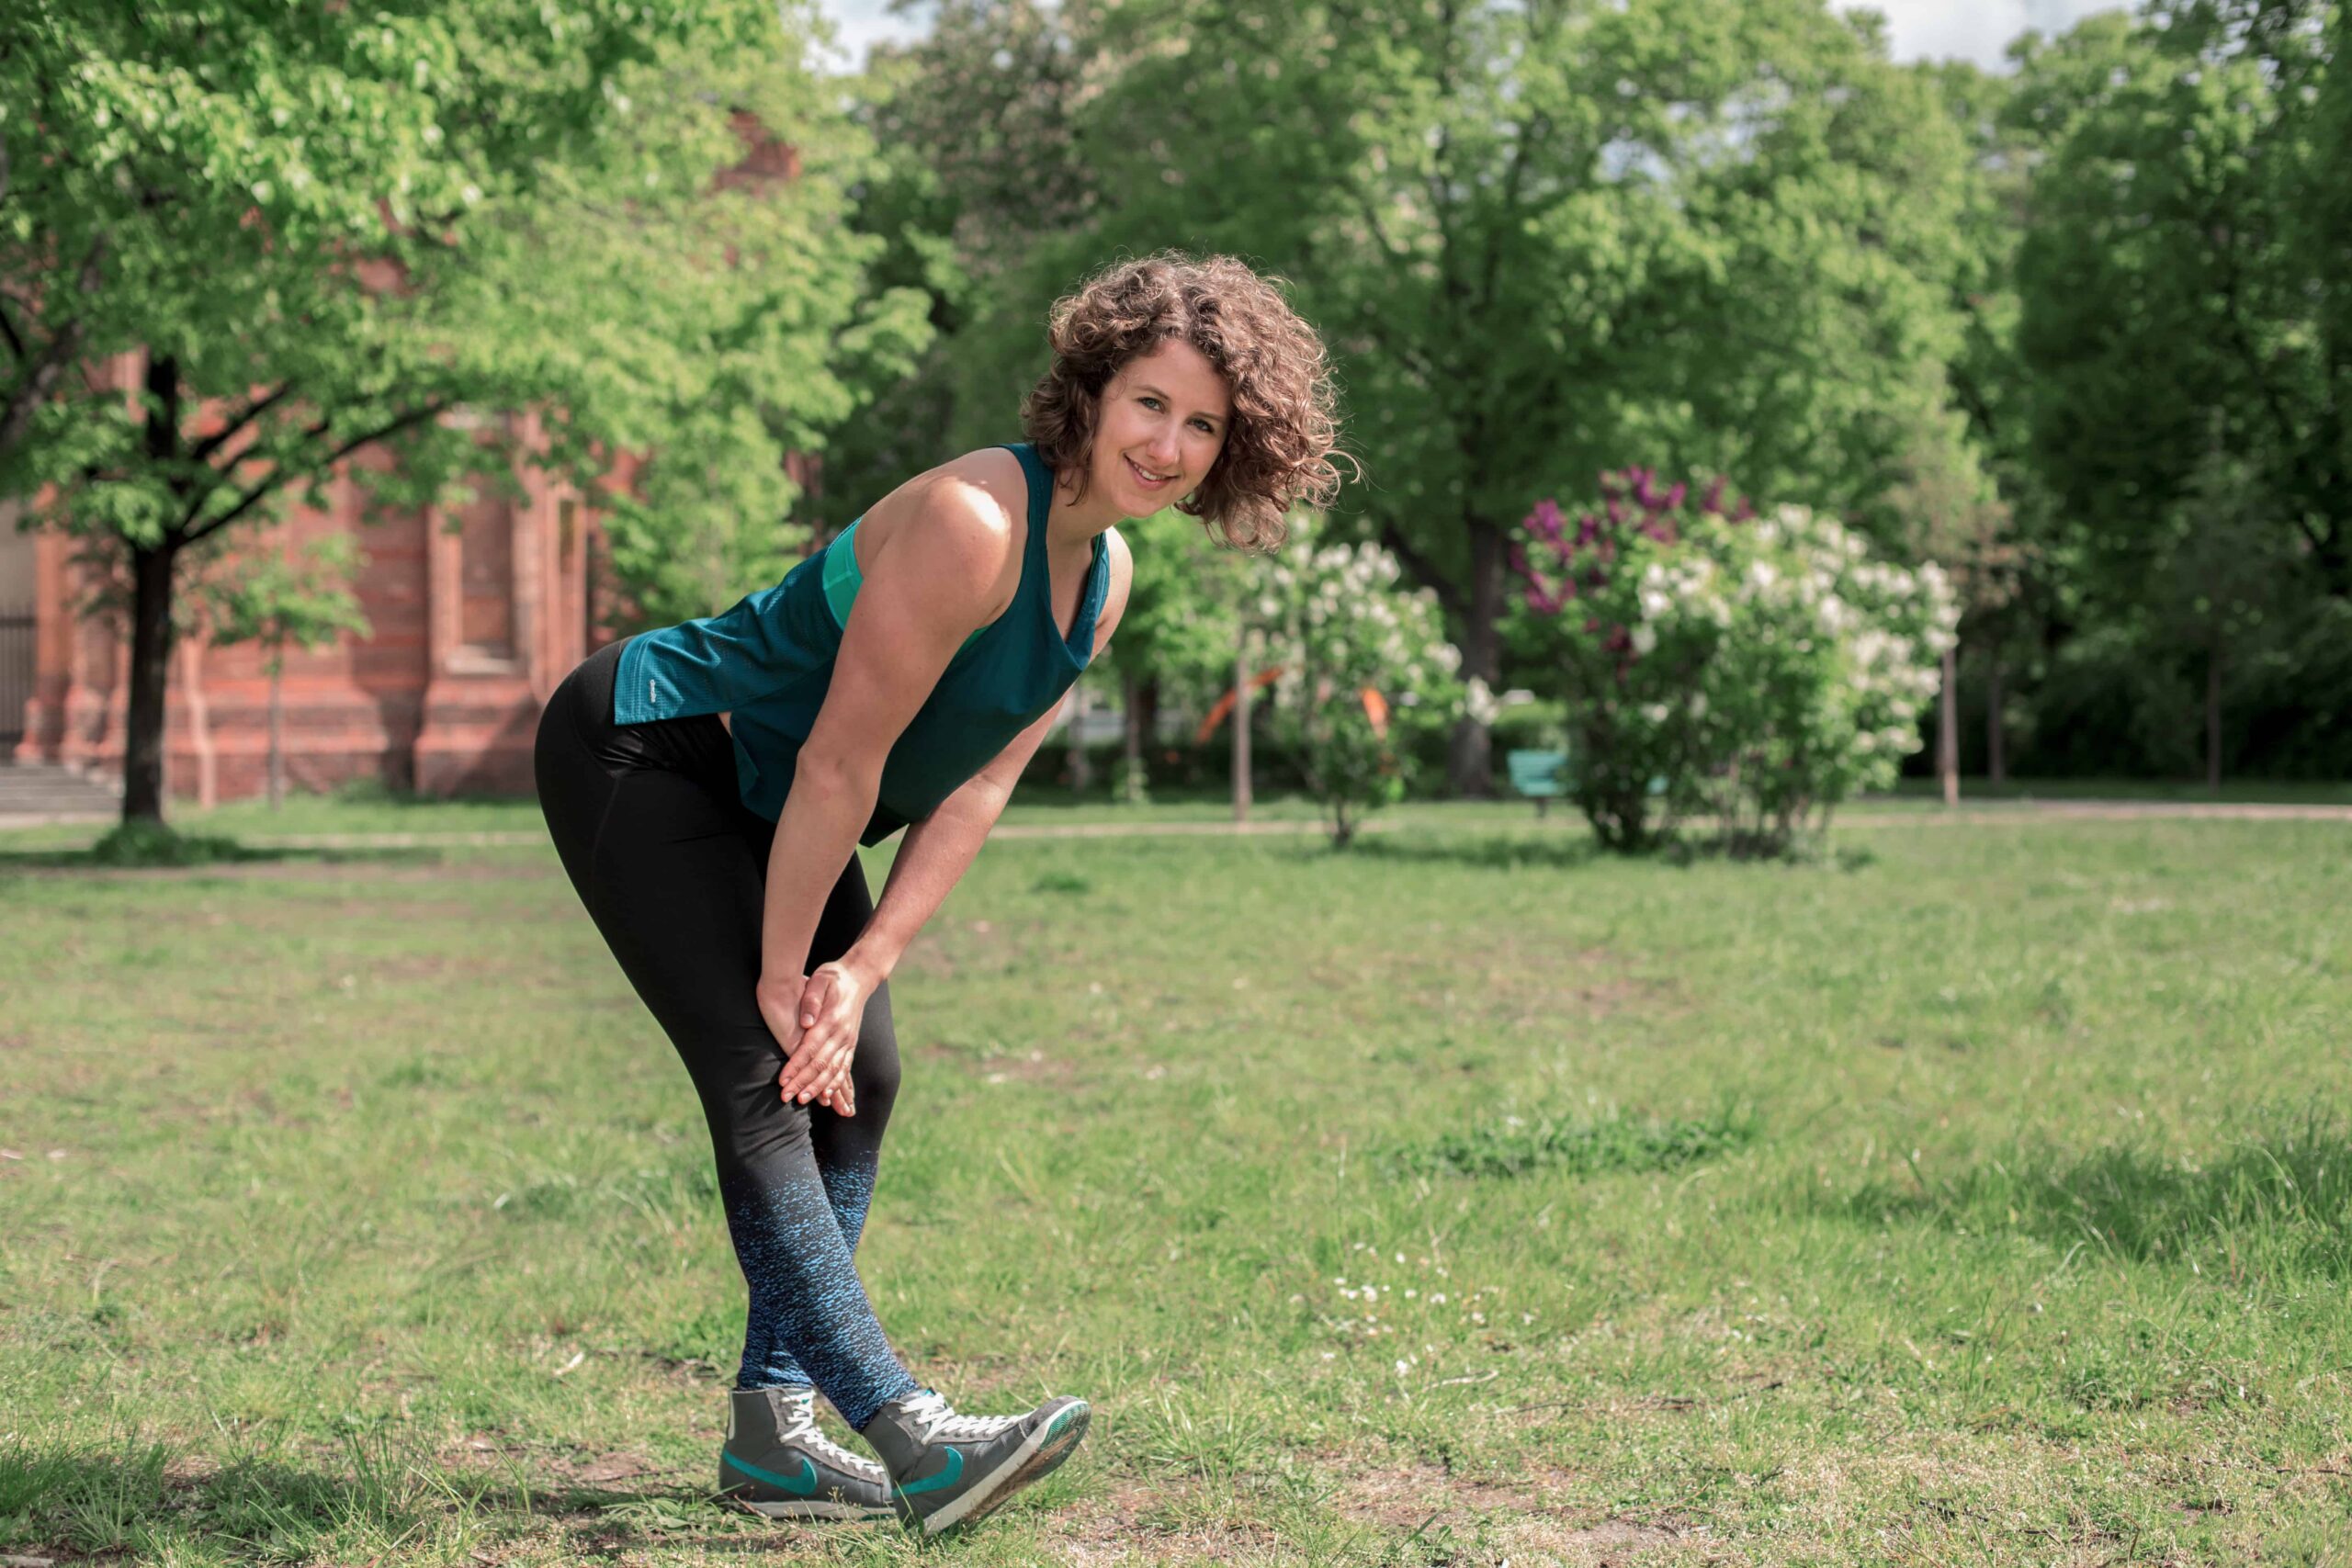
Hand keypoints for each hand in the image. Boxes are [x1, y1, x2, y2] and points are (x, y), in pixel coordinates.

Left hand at [762, 955, 880, 1114]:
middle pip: (821, 1065)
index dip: (796, 1067)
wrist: (859, 976)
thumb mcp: (820, 979)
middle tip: (786, 1097)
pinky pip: (845, 1068)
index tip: (782, 1080)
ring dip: (819, 1088)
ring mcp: (849, 1040)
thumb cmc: (833, 977)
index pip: (810, 1049)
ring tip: (804, 1100)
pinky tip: (828, 1097)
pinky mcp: (851, 1044)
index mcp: (832, 1020)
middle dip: (803, 1083)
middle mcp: (842, 1034)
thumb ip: (812, 999)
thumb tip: (806, 1022)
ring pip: (834, 1071)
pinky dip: (837, 1084)